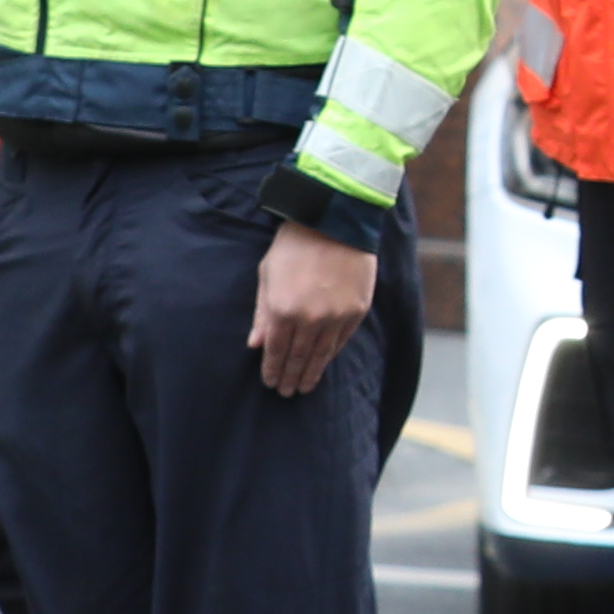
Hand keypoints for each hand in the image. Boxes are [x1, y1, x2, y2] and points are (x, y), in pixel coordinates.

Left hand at [249, 220, 378, 401]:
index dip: (272, 370)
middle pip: (299, 357)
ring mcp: (336, 316)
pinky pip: (341, 340)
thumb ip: (263, 313)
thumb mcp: (268, 275)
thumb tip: (257, 345)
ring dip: (311, 372)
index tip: (271, 383)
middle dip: (291, 377)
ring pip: (322, 354)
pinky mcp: (357, 310)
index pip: (276, 351)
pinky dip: (331, 354)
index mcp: (283, 309)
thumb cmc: (293, 245)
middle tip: (287, 392)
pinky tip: (324, 362)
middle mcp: (310, 318)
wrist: (334, 221)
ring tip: (305, 386)